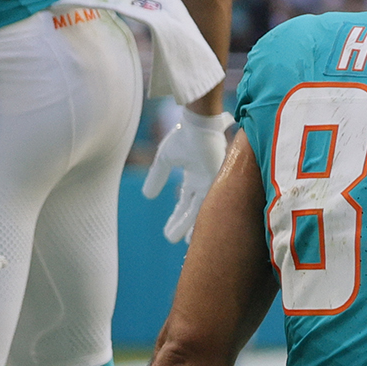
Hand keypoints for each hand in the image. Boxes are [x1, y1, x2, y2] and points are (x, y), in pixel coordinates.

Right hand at [143, 107, 229, 242]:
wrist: (198, 123)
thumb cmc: (184, 136)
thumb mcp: (165, 159)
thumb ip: (157, 177)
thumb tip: (148, 196)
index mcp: (194, 176)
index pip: (185, 202)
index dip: (177, 218)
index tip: (168, 233)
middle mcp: (205, 181)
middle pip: (194, 210)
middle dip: (185, 226)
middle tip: (178, 241)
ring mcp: (213, 181)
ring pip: (201, 210)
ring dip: (191, 225)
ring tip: (185, 242)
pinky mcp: (218, 179)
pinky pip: (209, 202)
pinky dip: (199, 216)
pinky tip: (194, 227)